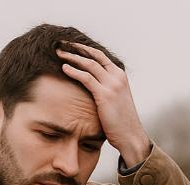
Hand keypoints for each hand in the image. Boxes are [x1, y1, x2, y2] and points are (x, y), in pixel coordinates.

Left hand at [57, 42, 150, 166]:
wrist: (131, 136)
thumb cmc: (121, 122)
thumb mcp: (116, 100)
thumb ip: (106, 89)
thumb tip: (90, 87)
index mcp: (120, 76)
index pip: (100, 56)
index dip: (84, 49)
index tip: (71, 45)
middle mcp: (117, 77)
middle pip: (93, 55)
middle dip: (76, 48)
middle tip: (61, 44)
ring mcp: (112, 85)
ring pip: (89, 64)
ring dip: (72, 56)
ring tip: (58, 53)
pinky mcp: (105, 95)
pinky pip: (86, 78)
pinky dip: (74, 71)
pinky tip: (64, 68)